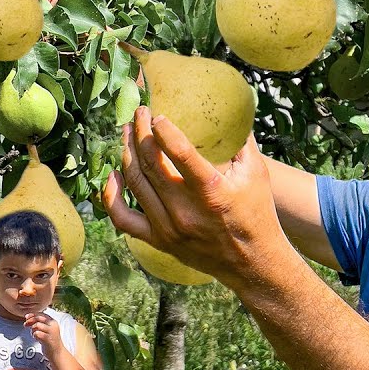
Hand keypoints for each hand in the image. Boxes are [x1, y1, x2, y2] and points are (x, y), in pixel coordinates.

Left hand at [25, 311, 63, 352]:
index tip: (26, 317)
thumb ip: (40, 323)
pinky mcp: (48, 339)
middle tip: (25, 325)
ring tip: (34, 334)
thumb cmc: (50, 341)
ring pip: (37, 325)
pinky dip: (34, 335)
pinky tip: (37, 339)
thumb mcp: (46, 329)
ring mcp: (51, 332)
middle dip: (30, 320)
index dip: (33, 314)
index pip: (42, 314)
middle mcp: (53, 325)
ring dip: (33, 329)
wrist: (57, 353)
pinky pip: (37, 333)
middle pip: (39, 318)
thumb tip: (28, 317)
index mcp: (53, 322)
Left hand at [102, 107, 290, 289]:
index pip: (178, 152)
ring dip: (127, 153)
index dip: (162, 129)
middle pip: (150, 163)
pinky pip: (123, 218)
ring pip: (135, 183)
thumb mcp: (256, 173)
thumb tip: (232, 105)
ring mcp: (168, 228)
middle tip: (139, 113)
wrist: (252, 264)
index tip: (158, 114)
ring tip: (127, 132)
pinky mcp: (158, 241)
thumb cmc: (256, 212)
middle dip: (140, 132)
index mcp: (212, 191)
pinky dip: (112, 195)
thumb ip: (241, 139)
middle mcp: (186, 211)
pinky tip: (113, 174)